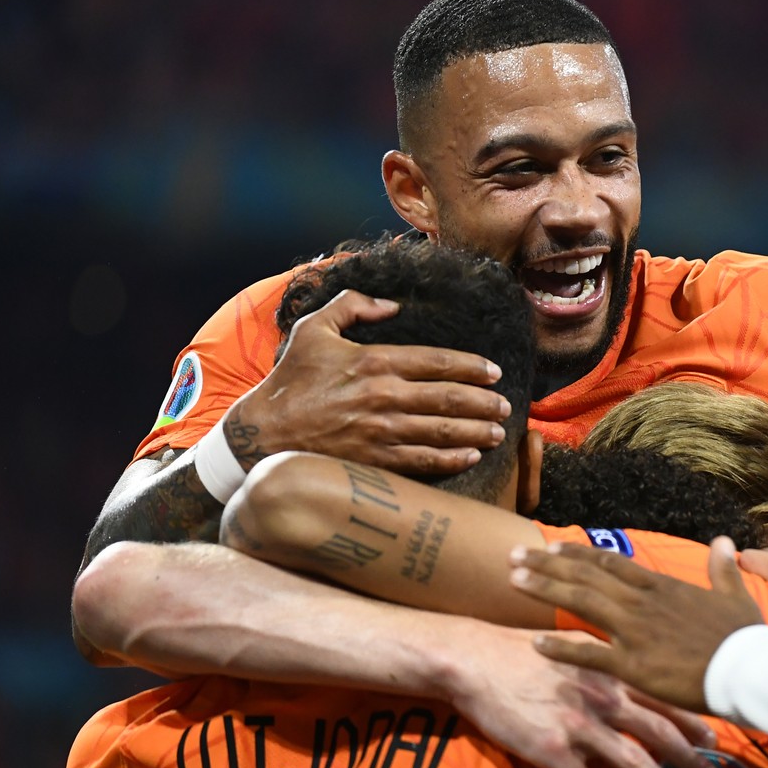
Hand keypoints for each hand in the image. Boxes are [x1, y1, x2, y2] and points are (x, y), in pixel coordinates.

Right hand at [227, 289, 510, 474]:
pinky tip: (470, 456)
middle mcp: (383, 397)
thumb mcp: (313, 330)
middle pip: (449, 398)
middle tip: (506, 406)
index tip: (494, 372)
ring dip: (476, 432)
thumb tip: (391, 305)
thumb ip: (352, 306)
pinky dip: (451, 459)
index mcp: (374, 362)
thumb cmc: (289, 380)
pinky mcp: (375, 462)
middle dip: (483, 402)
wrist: (262, 434)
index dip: (472, 366)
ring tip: (498, 432)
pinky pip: (423, 461)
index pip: (437, 362)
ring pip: (442, 431)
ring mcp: (381, 432)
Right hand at [450, 623, 719, 767]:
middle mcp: (605, 697)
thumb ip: (608, 659)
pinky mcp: (553, 750)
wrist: (476, 659)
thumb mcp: (576, 643)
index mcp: (613, 670)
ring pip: (634, 762)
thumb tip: (633, 666)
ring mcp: (581, 725)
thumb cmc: (525, 649)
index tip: (714, 740)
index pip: (665, 697)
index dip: (693, 720)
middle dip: (690, 759)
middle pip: (661, 732)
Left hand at [521, 537, 761, 712]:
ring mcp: (635, 632)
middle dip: (547, 564)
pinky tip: (535, 644)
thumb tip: (725, 541)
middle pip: (586, 576)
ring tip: (513, 580)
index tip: (552, 546)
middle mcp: (642, 602)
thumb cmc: (744, 636)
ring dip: (545, 589)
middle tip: (514, 555)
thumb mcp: (736, 595)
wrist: (748, 668)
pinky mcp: (634, 665)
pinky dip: (561, 648)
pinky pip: (589, 654)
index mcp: (662, 586)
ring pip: (581, 602)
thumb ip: (724, 569)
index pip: (611, 563)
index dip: (579, 554)